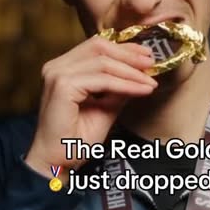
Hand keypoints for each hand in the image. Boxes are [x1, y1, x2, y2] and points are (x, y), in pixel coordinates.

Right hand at [25, 34, 156, 177]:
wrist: (56, 163)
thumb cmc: (75, 141)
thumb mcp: (105, 108)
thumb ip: (118, 89)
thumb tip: (141, 74)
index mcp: (63, 68)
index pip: (96, 46)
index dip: (124, 49)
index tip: (148, 57)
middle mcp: (56, 67)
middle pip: (99, 46)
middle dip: (129, 54)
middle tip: (152, 63)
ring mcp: (57, 74)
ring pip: (103, 61)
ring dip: (131, 71)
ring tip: (150, 81)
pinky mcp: (63, 86)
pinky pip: (102, 80)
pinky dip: (125, 84)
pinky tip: (141, 90)